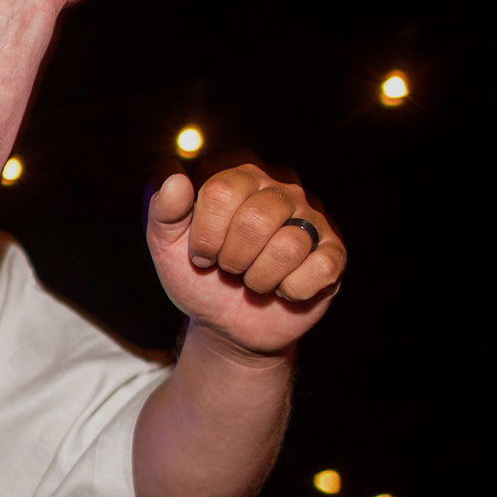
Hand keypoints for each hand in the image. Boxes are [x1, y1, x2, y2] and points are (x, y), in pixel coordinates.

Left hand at [146, 164, 344, 354]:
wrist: (226, 322)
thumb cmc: (198, 275)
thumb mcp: (167, 246)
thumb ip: (162, 209)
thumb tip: (173, 174)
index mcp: (239, 174)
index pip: (221, 190)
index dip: (206, 234)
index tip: (201, 252)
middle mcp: (281, 186)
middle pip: (256, 219)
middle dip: (232, 258)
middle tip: (229, 268)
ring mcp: (313, 218)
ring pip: (288, 246)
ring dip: (259, 278)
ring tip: (253, 279)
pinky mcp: (334, 252)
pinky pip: (319, 268)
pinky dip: (291, 290)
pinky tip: (283, 289)